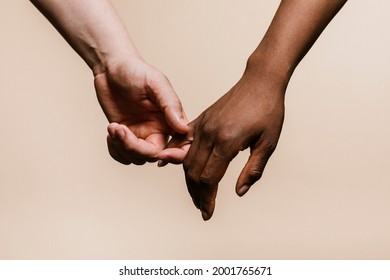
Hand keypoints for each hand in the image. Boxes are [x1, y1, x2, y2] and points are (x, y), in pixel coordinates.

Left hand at [94, 57, 187, 164]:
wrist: (110, 67)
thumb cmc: (136, 70)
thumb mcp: (156, 83)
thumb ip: (170, 104)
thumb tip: (183, 128)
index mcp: (171, 119)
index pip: (182, 146)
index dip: (176, 156)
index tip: (162, 155)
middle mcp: (158, 130)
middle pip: (154, 156)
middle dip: (135, 148)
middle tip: (120, 130)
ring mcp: (141, 135)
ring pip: (137, 158)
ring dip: (122, 147)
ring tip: (113, 127)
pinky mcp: (124, 136)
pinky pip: (123, 156)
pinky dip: (115, 150)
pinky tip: (111, 131)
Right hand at [159, 65, 285, 219]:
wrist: (260, 81)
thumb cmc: (268, 111)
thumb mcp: (268, 143)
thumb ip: (253, 169)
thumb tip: (239, 192)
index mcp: (227, 141)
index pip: (209, 179)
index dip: (207, 199)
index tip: (208, 214)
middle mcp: (210, 134)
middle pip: (193, 172)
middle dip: (197, 194)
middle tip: (202, 208)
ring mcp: (203, 125)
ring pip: (187, 159)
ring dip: (189, 180)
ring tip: (196, 194)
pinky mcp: (201, 119)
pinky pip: (183, 141)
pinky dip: (176, 155)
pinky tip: (168, 162)